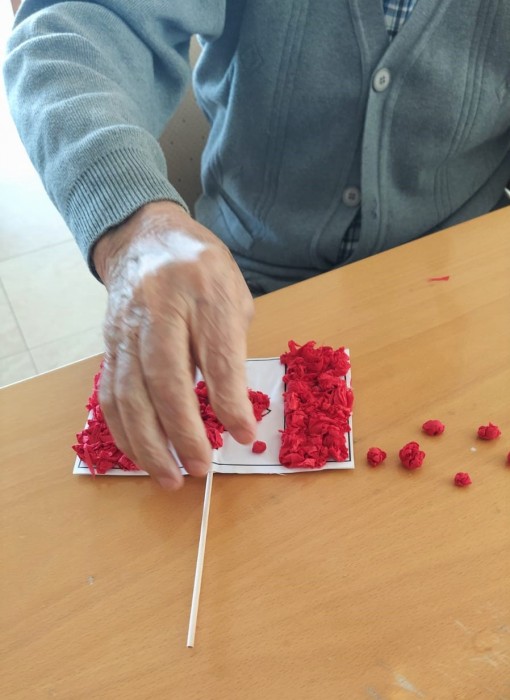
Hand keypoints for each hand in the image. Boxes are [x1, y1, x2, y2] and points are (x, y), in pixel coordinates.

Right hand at [93, 201, 255, 488]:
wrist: (146, 239)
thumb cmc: (201, 270)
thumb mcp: (233, 295)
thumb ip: (231, 347)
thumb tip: (230, 409)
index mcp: (202, 292)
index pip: (216, 356)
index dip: (230, 401)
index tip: (243, 435)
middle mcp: (159, 310)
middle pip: (164, 379)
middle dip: (182, 433)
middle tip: (200, 468)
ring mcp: (127, 328)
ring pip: (129, 394)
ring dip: (148, 444)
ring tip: (169, 477)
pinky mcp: (109, 344)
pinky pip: (110, 394)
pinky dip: (124, 431)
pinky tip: (140, 455)